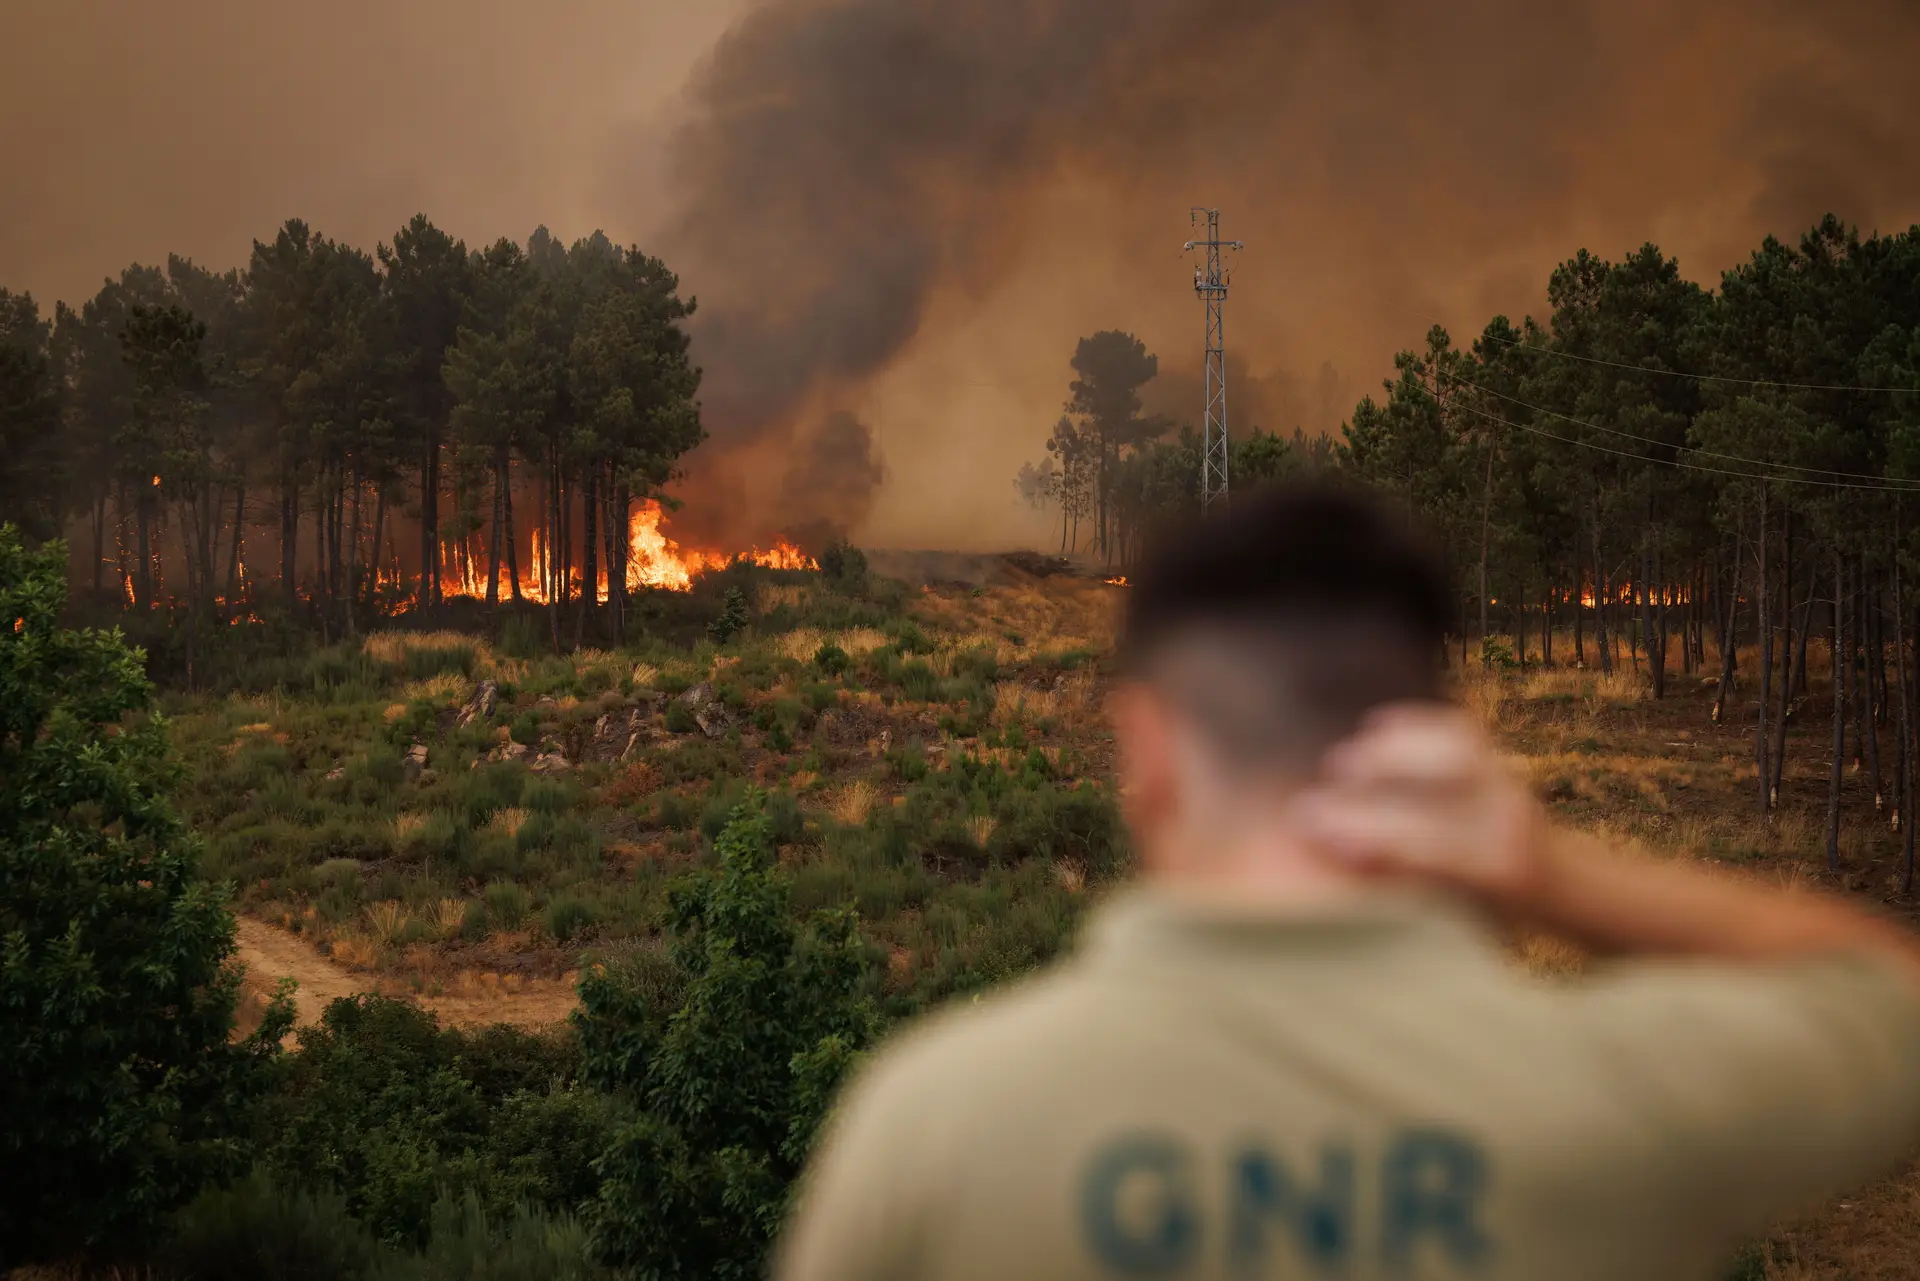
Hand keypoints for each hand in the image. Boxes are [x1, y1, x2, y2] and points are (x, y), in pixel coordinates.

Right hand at [1294, 703, 1551, 914]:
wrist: (1561, 885)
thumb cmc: (1496, 911)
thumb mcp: (1456, 911)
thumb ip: (1408, 881)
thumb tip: (1340, 853)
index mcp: (1501, 872)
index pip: (1426, 847)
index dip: (1367, 836)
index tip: (1318, 832)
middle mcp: (1512, 821)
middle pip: (1435, 792)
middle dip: (1368, 793)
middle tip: (1314, 799)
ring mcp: (1512, 786)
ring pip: (1454, 748)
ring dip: (1391, 750)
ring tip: (1342, 761)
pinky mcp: (1506, 762)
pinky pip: (1461, 729)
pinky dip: (1416, 723)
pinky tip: (1375, 725)